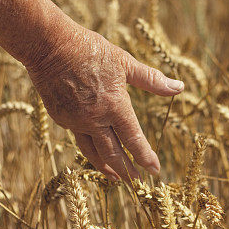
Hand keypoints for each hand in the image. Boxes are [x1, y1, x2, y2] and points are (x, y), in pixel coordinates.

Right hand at [26, 17, 183, 180]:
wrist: (48, 45)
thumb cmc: (90, 50)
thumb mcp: (125, 63)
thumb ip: (152, 80)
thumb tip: (180, 87)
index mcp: (114, 106)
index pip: (134, 140)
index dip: (145, 157)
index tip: (155, 171)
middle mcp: (94, 119)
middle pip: (113, 153)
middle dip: (127, 170)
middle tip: (137, 182)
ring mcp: (74, 121)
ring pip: (92, 151)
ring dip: (106, 167)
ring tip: (116, 177)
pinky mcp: (59, 118)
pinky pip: (77, 137)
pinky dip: (89, 147)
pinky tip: (95, 149)